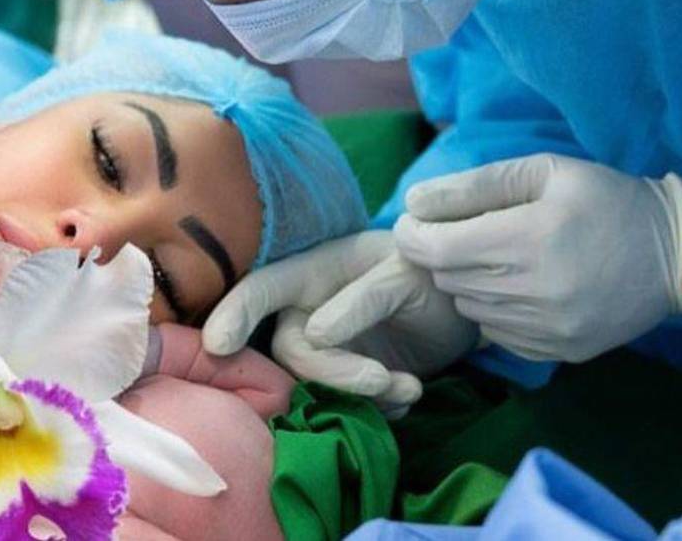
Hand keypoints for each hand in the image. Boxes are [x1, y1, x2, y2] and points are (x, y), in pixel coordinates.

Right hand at [203, 232, 478, 408]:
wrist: (463, 306)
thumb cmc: (430, 274)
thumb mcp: (406, 276)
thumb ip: (361, 300)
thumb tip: (314, 335)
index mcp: (314, 271)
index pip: (262, 288)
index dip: (235, 312)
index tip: (218, 344)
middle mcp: (310, 310)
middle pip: (289, 351)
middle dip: (331, 374)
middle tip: (382, 381)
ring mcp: (328, 348)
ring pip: (315, 386)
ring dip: (362, 398)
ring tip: (410, 388)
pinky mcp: (348, 380)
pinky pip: (343, 405)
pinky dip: (377, 410)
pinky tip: (411, 393)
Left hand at [396, 154, 681, 362]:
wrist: (676, 253)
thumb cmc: (605, 199)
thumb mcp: (545, 171)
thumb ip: (475, 185)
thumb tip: (414, 202)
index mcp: (530, 238)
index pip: (436, 248)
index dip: (414, 233)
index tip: (418, 220)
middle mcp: (536, 291)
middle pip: (447, 278)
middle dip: (442, 253)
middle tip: (464, 232)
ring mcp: (549, 328)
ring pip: (469, 308)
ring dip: (468, 282)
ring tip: (498, 257)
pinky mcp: (561, 351)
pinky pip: (498, 335)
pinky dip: (495, 311)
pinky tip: (521, 287)